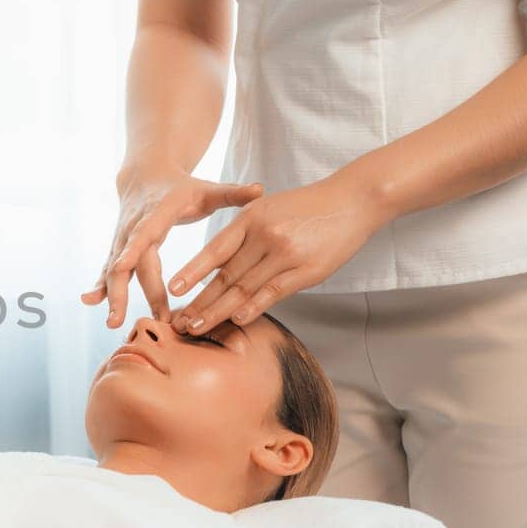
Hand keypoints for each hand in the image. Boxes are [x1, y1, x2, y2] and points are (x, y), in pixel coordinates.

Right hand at [80, 159, 264, 327]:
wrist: (145, 176)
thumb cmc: (181, 187)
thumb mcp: (208, 189)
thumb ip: (233, 194)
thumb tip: (261, 190)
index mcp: (157, 212)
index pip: (144, 233)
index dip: (132, 249)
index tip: (122, 268)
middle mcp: (135, 226)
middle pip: (130, 262)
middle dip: (130, 291)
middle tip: (135, 317)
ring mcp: (123, 239)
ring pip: (114, 270)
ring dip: (111, 296)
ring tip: (113, 322)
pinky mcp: (118, 249)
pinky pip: (107, 270)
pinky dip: (99, 286)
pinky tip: (89, 302)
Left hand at [170, 174, 391, 333]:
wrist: (353, 200)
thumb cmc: (306, 207)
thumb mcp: (268, 208)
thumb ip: (243, 235)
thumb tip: (215, 267)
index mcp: (251, 218)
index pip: (215, 250)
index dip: (193, 272)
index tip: (173, 290)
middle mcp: (266, 235)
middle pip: (227, 276)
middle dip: (200, 302)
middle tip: (180, 322)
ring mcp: (287, 254)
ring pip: (246, 288)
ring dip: (219, 311)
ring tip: (198, 327)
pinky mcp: (308, 270)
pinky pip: (275, 292)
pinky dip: (254, 307)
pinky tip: (236, 320)